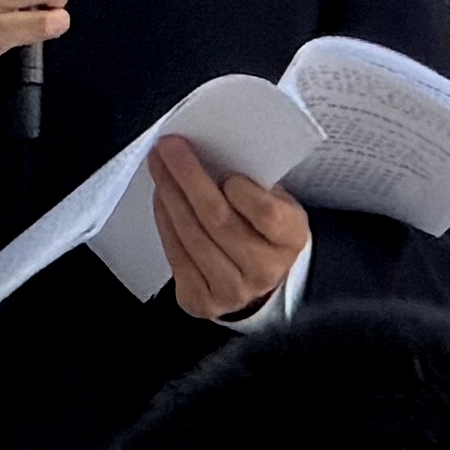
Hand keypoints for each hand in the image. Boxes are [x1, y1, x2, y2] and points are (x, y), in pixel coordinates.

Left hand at [151, 137, 307, 321]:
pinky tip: (161, 198)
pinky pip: (176, 255)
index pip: (267, 214)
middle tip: (170, 148)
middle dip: (189, 178)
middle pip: (219, 221)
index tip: (226, 172)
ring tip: (159, 167)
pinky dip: (164, 222)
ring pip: (192, 237)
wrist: (258, 276)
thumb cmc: (264, 228)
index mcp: (290, 239)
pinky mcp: (201, 300)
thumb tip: (212, 156)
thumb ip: (256, 184)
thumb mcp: (278, 202)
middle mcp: (264, 270)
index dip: (243, 191)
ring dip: (169, 196)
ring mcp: (232, 290)